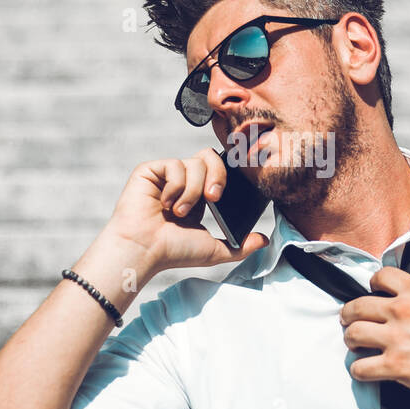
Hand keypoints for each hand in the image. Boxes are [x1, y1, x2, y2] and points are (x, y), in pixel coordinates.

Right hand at [104, 147, 268, 274]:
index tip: (230, 189)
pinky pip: (174, 165)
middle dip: (218, 175)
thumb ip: (240, 246)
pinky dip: (175, 187)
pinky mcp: (150, 170)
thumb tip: (264, 240)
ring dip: (192, 191)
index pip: (218, 170)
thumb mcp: (215, 250)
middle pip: (210, 156)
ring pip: (195, 163)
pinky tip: (164, 204)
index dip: (227, 173)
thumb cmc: (173, 252)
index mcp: (198, 196)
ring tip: (179, 213)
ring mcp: (166, 175)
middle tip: (213, 198)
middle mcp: (183, 182)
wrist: (145, 250)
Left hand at [338, 267, 409, 403]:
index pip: (381, 276)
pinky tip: (364, 370)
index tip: (372, 292)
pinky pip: (360, 368)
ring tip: (355, 344)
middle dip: (349, 314)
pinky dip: (359, 370)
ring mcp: (396, 339)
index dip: (372, 284)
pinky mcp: (395, 366)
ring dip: (350, 340)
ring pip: (353, 334)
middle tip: (349, 320)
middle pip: (357, 306)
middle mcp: (402, 311)